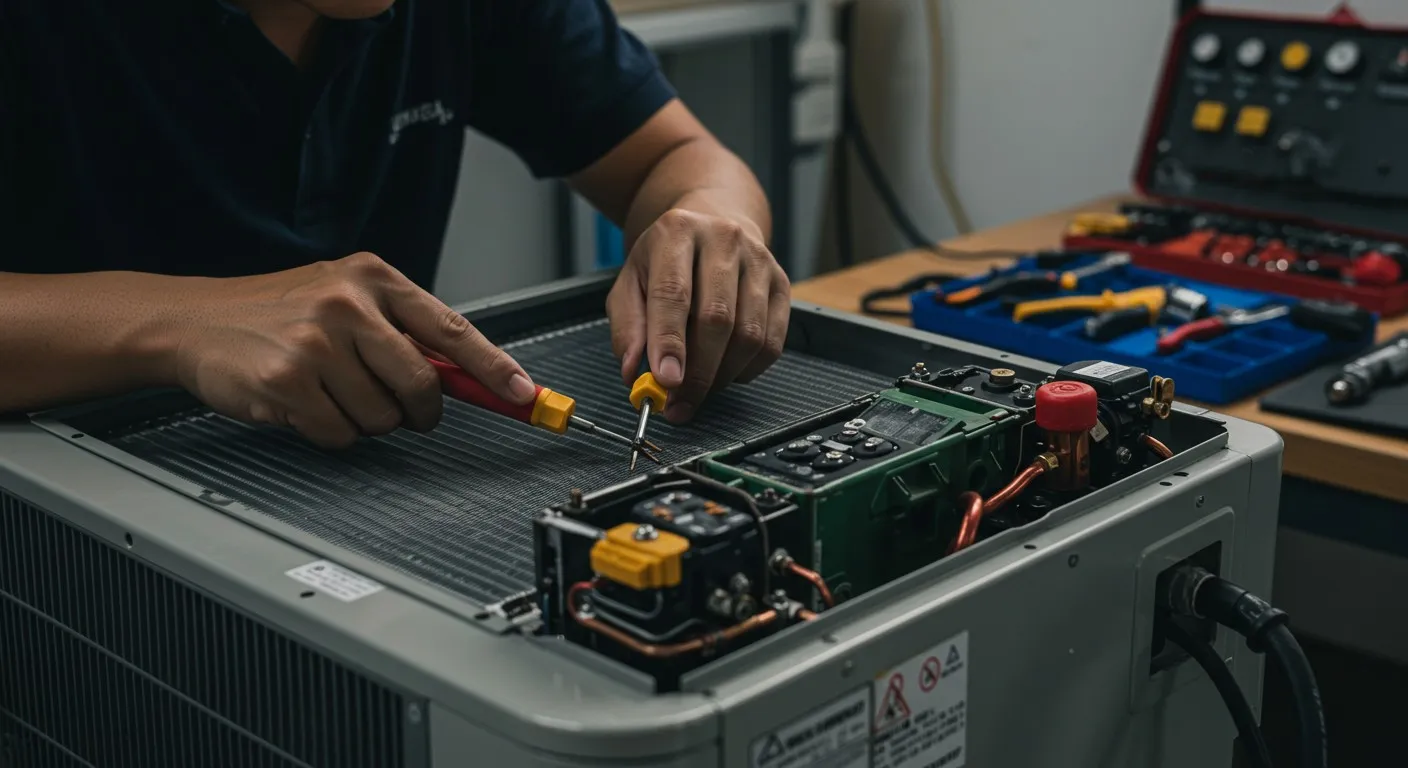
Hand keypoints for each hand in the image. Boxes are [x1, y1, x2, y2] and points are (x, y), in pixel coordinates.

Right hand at [172, 252, 535, 448]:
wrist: (192, 321)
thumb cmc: (275, 314)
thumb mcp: (343, 299)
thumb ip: (402, 331)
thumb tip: (469, 378)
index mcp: (373, 278)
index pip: (450, 329)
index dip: (493, 367)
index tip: (524, 394)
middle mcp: (349, 303)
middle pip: (422, 386)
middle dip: (416, 412)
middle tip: (396, 407)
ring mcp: (318, 342)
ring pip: (382, 418)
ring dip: (362, 420)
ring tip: (327, 390)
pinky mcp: (289, 380)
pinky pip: (340, 434)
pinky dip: (327, 432)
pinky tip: (302, 403)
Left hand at [607, 208, 789, 422]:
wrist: (713, 224)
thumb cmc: (667, 260)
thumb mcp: (631, 282)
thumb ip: (627, 327)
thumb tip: (633, 371)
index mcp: (678, 233)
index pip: (674, 294)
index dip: (670, 343)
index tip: (665, 382)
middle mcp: (723, 240)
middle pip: (717, 318)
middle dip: (697, 372)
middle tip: (679, 405)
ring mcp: (759, 261)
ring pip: (749, 335)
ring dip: (722, 376)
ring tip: (698, 391)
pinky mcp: (782, 283)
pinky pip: (772, 343)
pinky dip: (747, 370)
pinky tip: (726, 371)